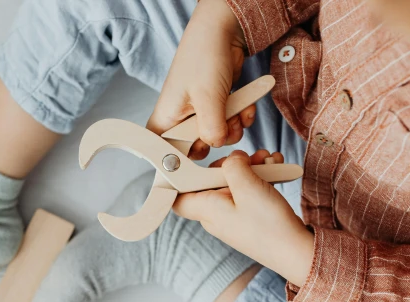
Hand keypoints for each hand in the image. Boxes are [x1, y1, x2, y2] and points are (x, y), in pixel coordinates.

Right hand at [148, 0, 251, 159]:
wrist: (223, 33)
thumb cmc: (203, 58)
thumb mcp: (207, 97)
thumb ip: (211, 128)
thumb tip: (217, 144)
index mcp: (166, 119)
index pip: (164, 154)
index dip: (180, 161)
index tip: (199, 155)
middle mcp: (180, 120)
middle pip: (197, 149)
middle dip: (216, 140)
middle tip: (225, 127)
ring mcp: (199, 114)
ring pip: (217, 137)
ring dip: (233, 128)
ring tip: (237, 111)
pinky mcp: (216, 108)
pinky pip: (230, 124)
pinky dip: (240, 118)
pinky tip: (245, 107)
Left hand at [174, 150, 314, 286]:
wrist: (295, 252)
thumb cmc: (268, 225)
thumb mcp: (248, 186)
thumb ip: (232, 166)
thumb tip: (231, 159)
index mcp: (206, 210)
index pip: (178, 197)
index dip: (180, 177)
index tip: (193, 159)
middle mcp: (215, 215)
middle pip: (211, 182)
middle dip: (232, 165)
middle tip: (250, 158)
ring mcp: (233, 217)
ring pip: (234, 185)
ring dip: (251, 169)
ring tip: (269, 160)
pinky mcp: (249, 218)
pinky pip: (248, 193)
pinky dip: (260, 180)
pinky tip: (276, 169)